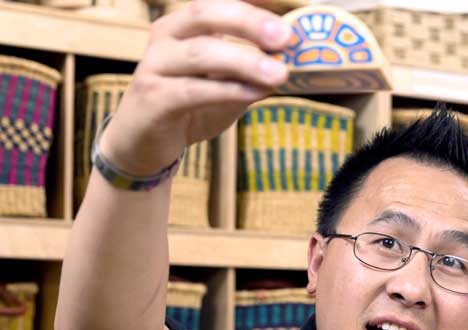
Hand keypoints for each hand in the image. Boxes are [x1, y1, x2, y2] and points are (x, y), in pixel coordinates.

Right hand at [100, 0, 290, 176]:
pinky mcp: (153, 96)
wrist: (144, 142)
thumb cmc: (189, 107)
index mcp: (185, 24)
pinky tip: (255, 94)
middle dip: (249, 22)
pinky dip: (228, 90)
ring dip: (245, 61)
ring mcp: (155, 64)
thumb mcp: (227, 86)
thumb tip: (288, 63)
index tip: (286, 2)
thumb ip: (252, 74)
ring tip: (279, 72)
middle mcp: (166, 35)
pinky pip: (194, 89)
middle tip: (285, 37)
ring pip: (201, 52)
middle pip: (206, 13)